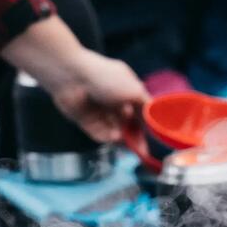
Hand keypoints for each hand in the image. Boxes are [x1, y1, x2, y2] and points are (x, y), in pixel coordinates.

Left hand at [1, 19, 149, 141]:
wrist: (71, 76)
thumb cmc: (105, 78)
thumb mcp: (134, 89)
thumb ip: (146, 105)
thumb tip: (155, 116)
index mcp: (127, 90)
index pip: (141, 113)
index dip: (148, 126)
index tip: (154, 138)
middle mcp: (114, 101)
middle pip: (128, 125)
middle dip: (134, 137)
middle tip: (140, 149)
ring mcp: (100, 112)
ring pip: (114, 131)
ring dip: (120, 137)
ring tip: (123, 138)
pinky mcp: (87, 121)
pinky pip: (99, 133)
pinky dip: (106, 137)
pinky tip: (113, 137)